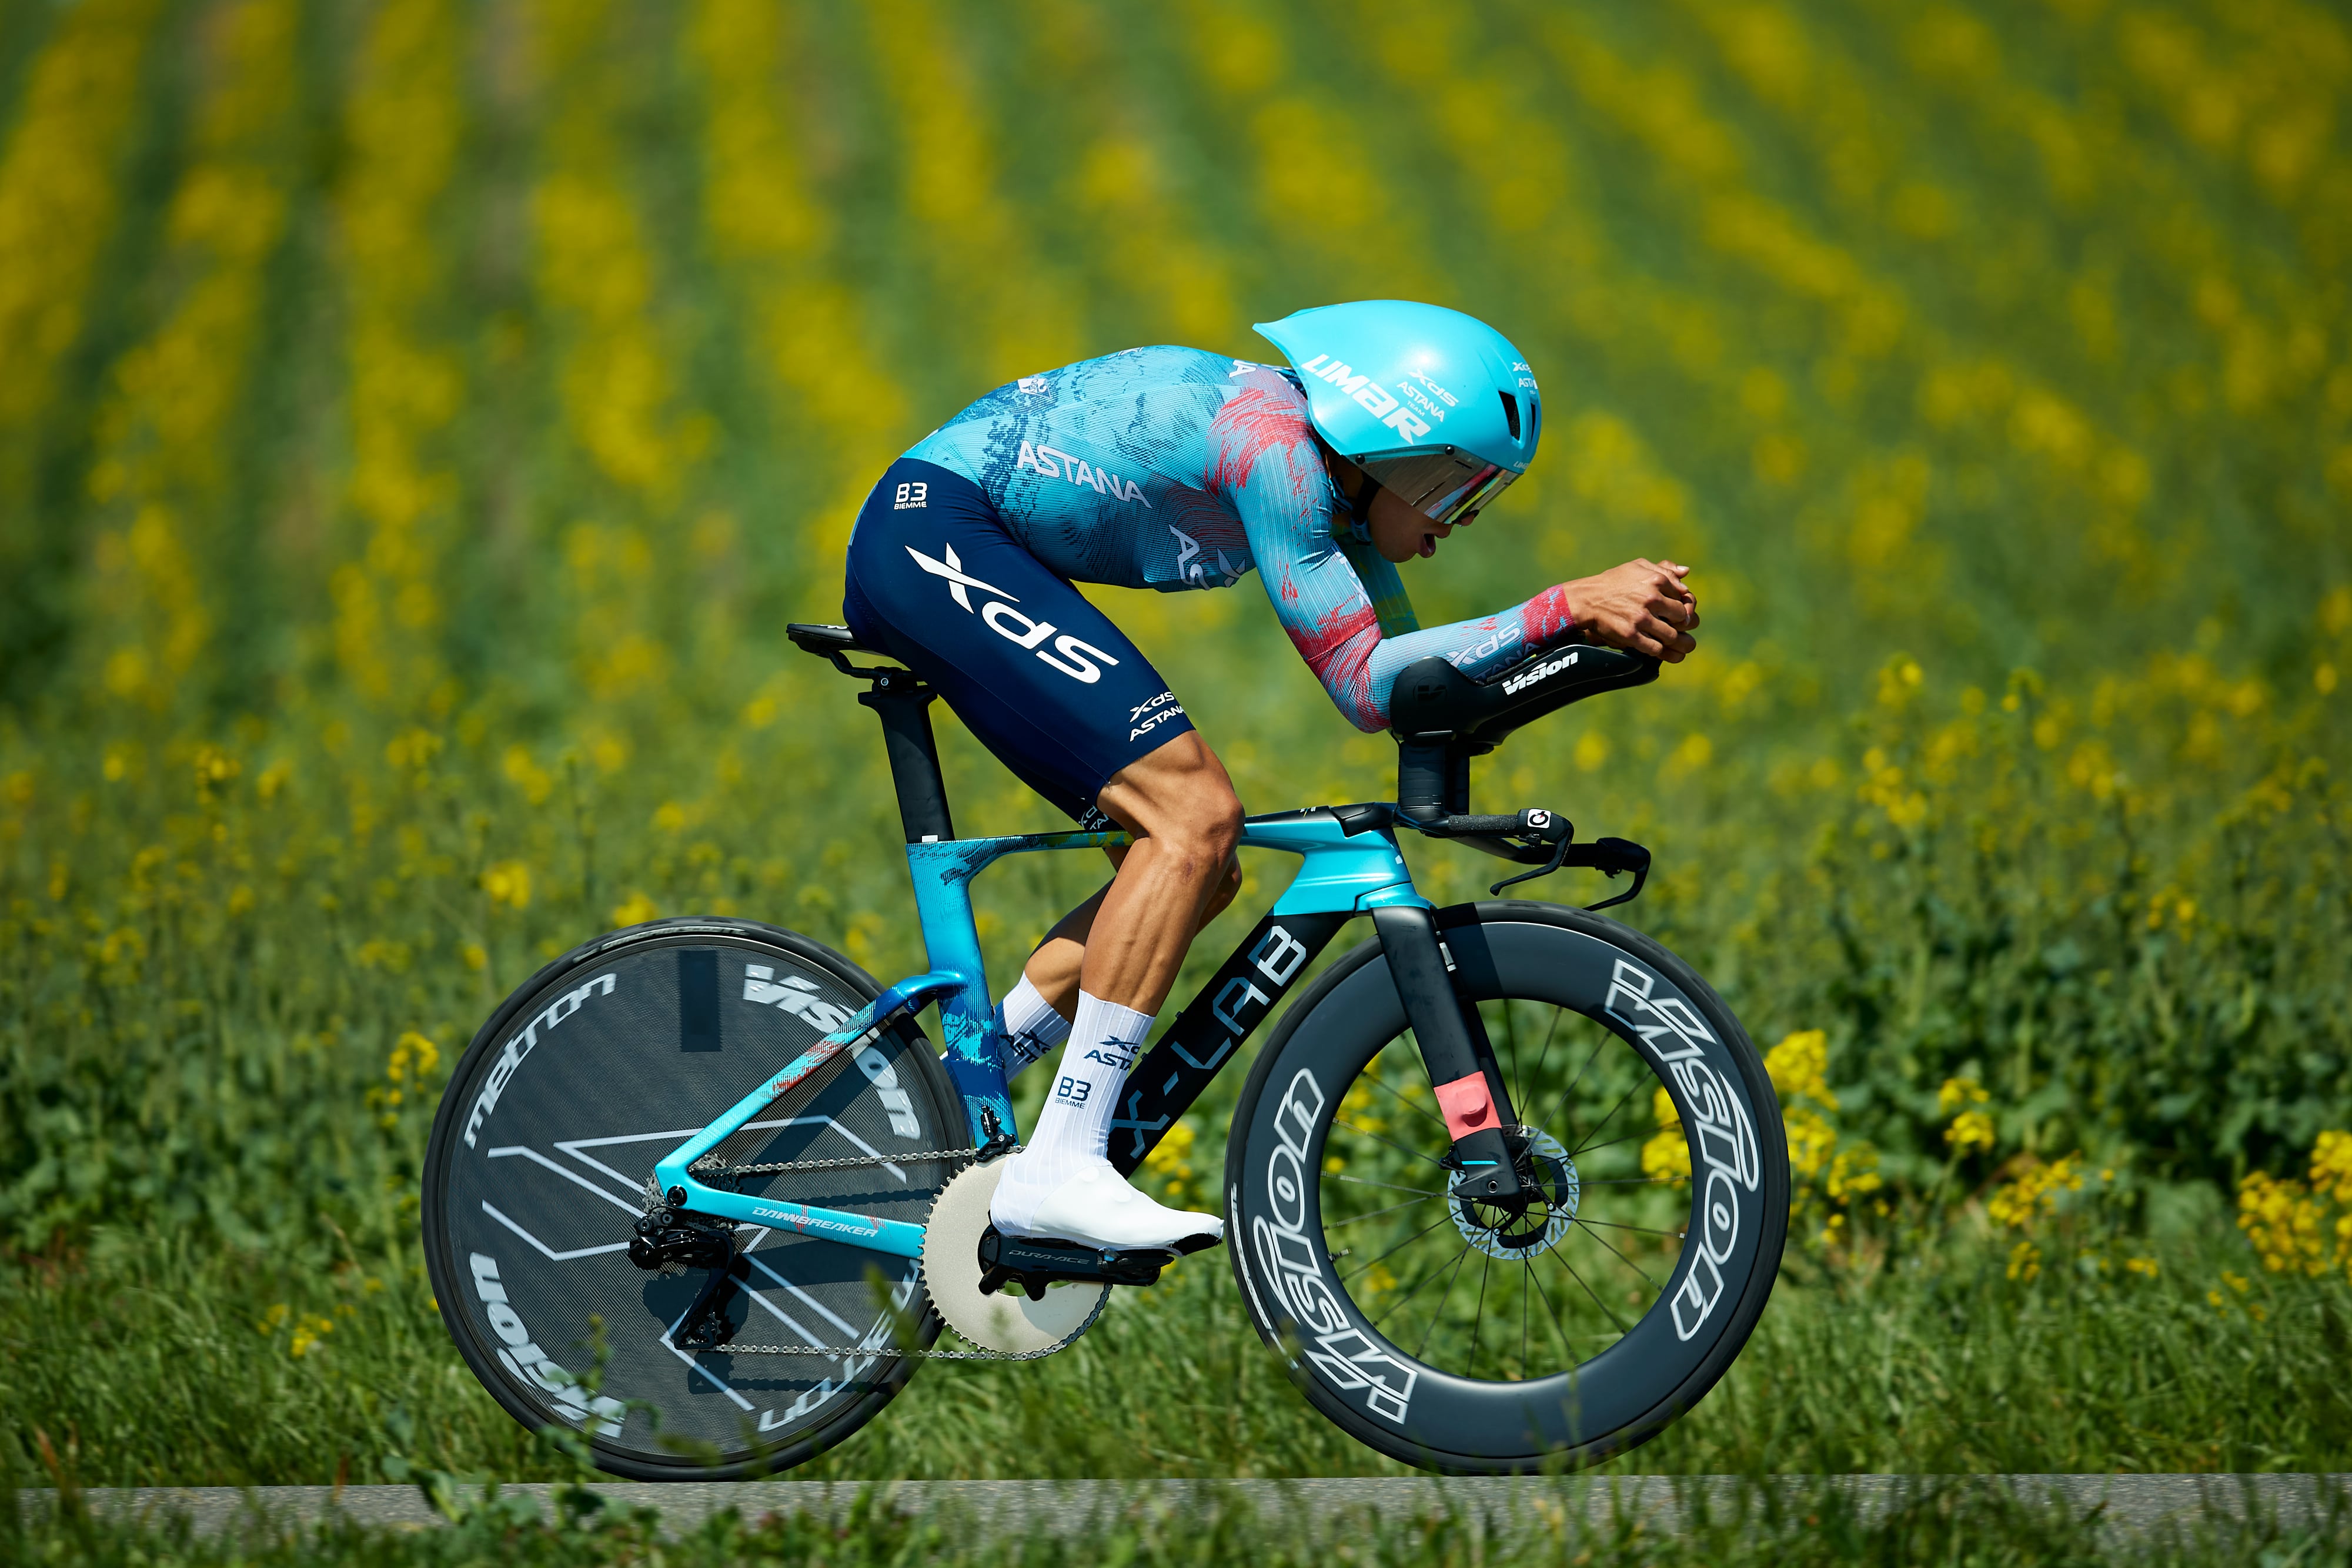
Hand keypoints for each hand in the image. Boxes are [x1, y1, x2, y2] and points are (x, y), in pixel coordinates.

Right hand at [1563, 559, 1699, 661]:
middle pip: (1683, 618)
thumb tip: (1686, 572)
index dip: (1683, 607)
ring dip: (1672, 641)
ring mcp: (1641, 618)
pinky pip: (1656, 649)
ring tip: (1668, 640)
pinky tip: (1654, 645)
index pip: (1685, 598)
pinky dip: (1658, 650)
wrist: (1586, 599)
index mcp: (1656, 580)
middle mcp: (1651, 598)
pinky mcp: (1631, 635)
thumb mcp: (1637, 567)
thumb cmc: (1613, 582)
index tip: (1676, 612)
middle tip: (1674, 627)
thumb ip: (1664, 569)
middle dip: (1680, 624)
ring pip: (1672, 636)